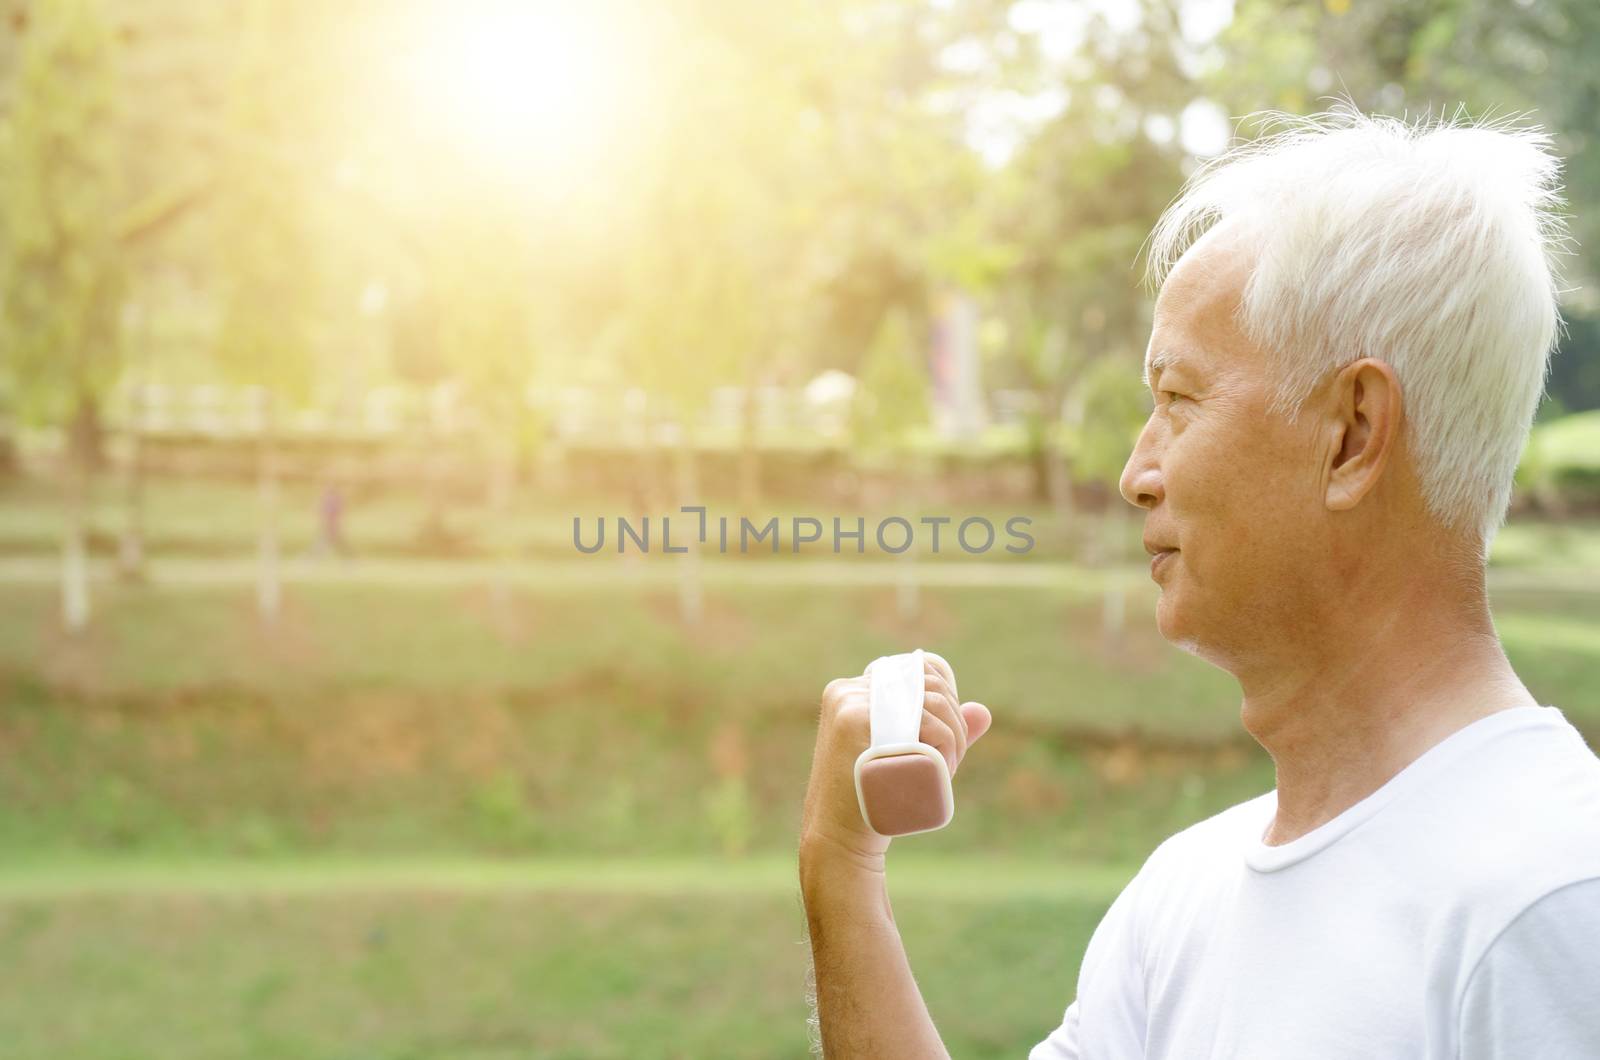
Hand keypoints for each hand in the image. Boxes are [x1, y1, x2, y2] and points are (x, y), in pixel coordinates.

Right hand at [799, 651, 993, 865]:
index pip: (917, 669)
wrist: (839, 839)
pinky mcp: (856, 724)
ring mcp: (850, 705)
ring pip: (930, 704)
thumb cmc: (875, 801)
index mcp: (853, 690)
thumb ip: (942, 731)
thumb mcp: (910, 758)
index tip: (951, 735)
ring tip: (948, 770)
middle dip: (955, 721)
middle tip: (952, 762)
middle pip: (927, 686)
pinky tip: (943, 767)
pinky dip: (946, 744)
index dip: (947, 695)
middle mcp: (848, 690)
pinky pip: (924, 723)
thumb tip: (984, 713)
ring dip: (954, 737)